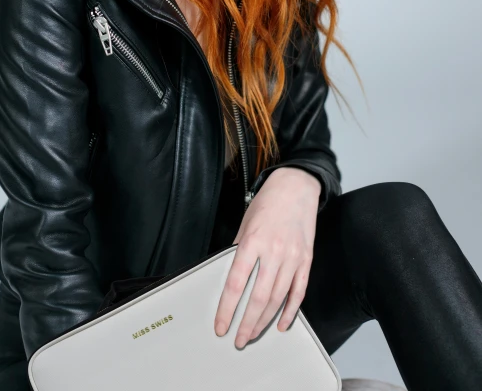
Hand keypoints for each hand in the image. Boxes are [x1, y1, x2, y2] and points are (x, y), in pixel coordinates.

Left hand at [213, 167, 320, 347]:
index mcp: (253, 241)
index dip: (226, 309)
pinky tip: (281, 324)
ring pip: (277, 299)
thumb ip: (238, 251)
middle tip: (238, 339)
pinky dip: (289, 311)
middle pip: (258, 298)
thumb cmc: (268, 203)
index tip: (221, 325)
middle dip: (246, 323)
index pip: (235, 283)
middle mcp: (274, 251)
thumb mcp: (245, 224)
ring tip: (253, 334)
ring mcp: (293, 257)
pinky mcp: (306, 260)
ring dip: (264, 321)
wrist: (296, 187)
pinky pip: (298, 292)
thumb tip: (231, 278)